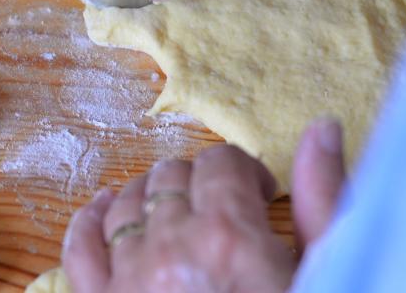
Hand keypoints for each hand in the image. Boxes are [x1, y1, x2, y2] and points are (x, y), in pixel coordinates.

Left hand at [62, 120, 346, 292]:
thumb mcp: (327, 274)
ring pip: (123, 202)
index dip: (243, 171)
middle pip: (170, 177)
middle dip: (201, 185)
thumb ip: (322, 200)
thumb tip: (320, 128)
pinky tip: (104, 209)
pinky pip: (78, 244)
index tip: (259, 193)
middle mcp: (168, 249)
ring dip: (151, 198)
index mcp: (229, 237)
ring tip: (178, 216)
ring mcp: (126, 281)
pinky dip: (89, 219)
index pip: (219, 163)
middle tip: (225, 212)